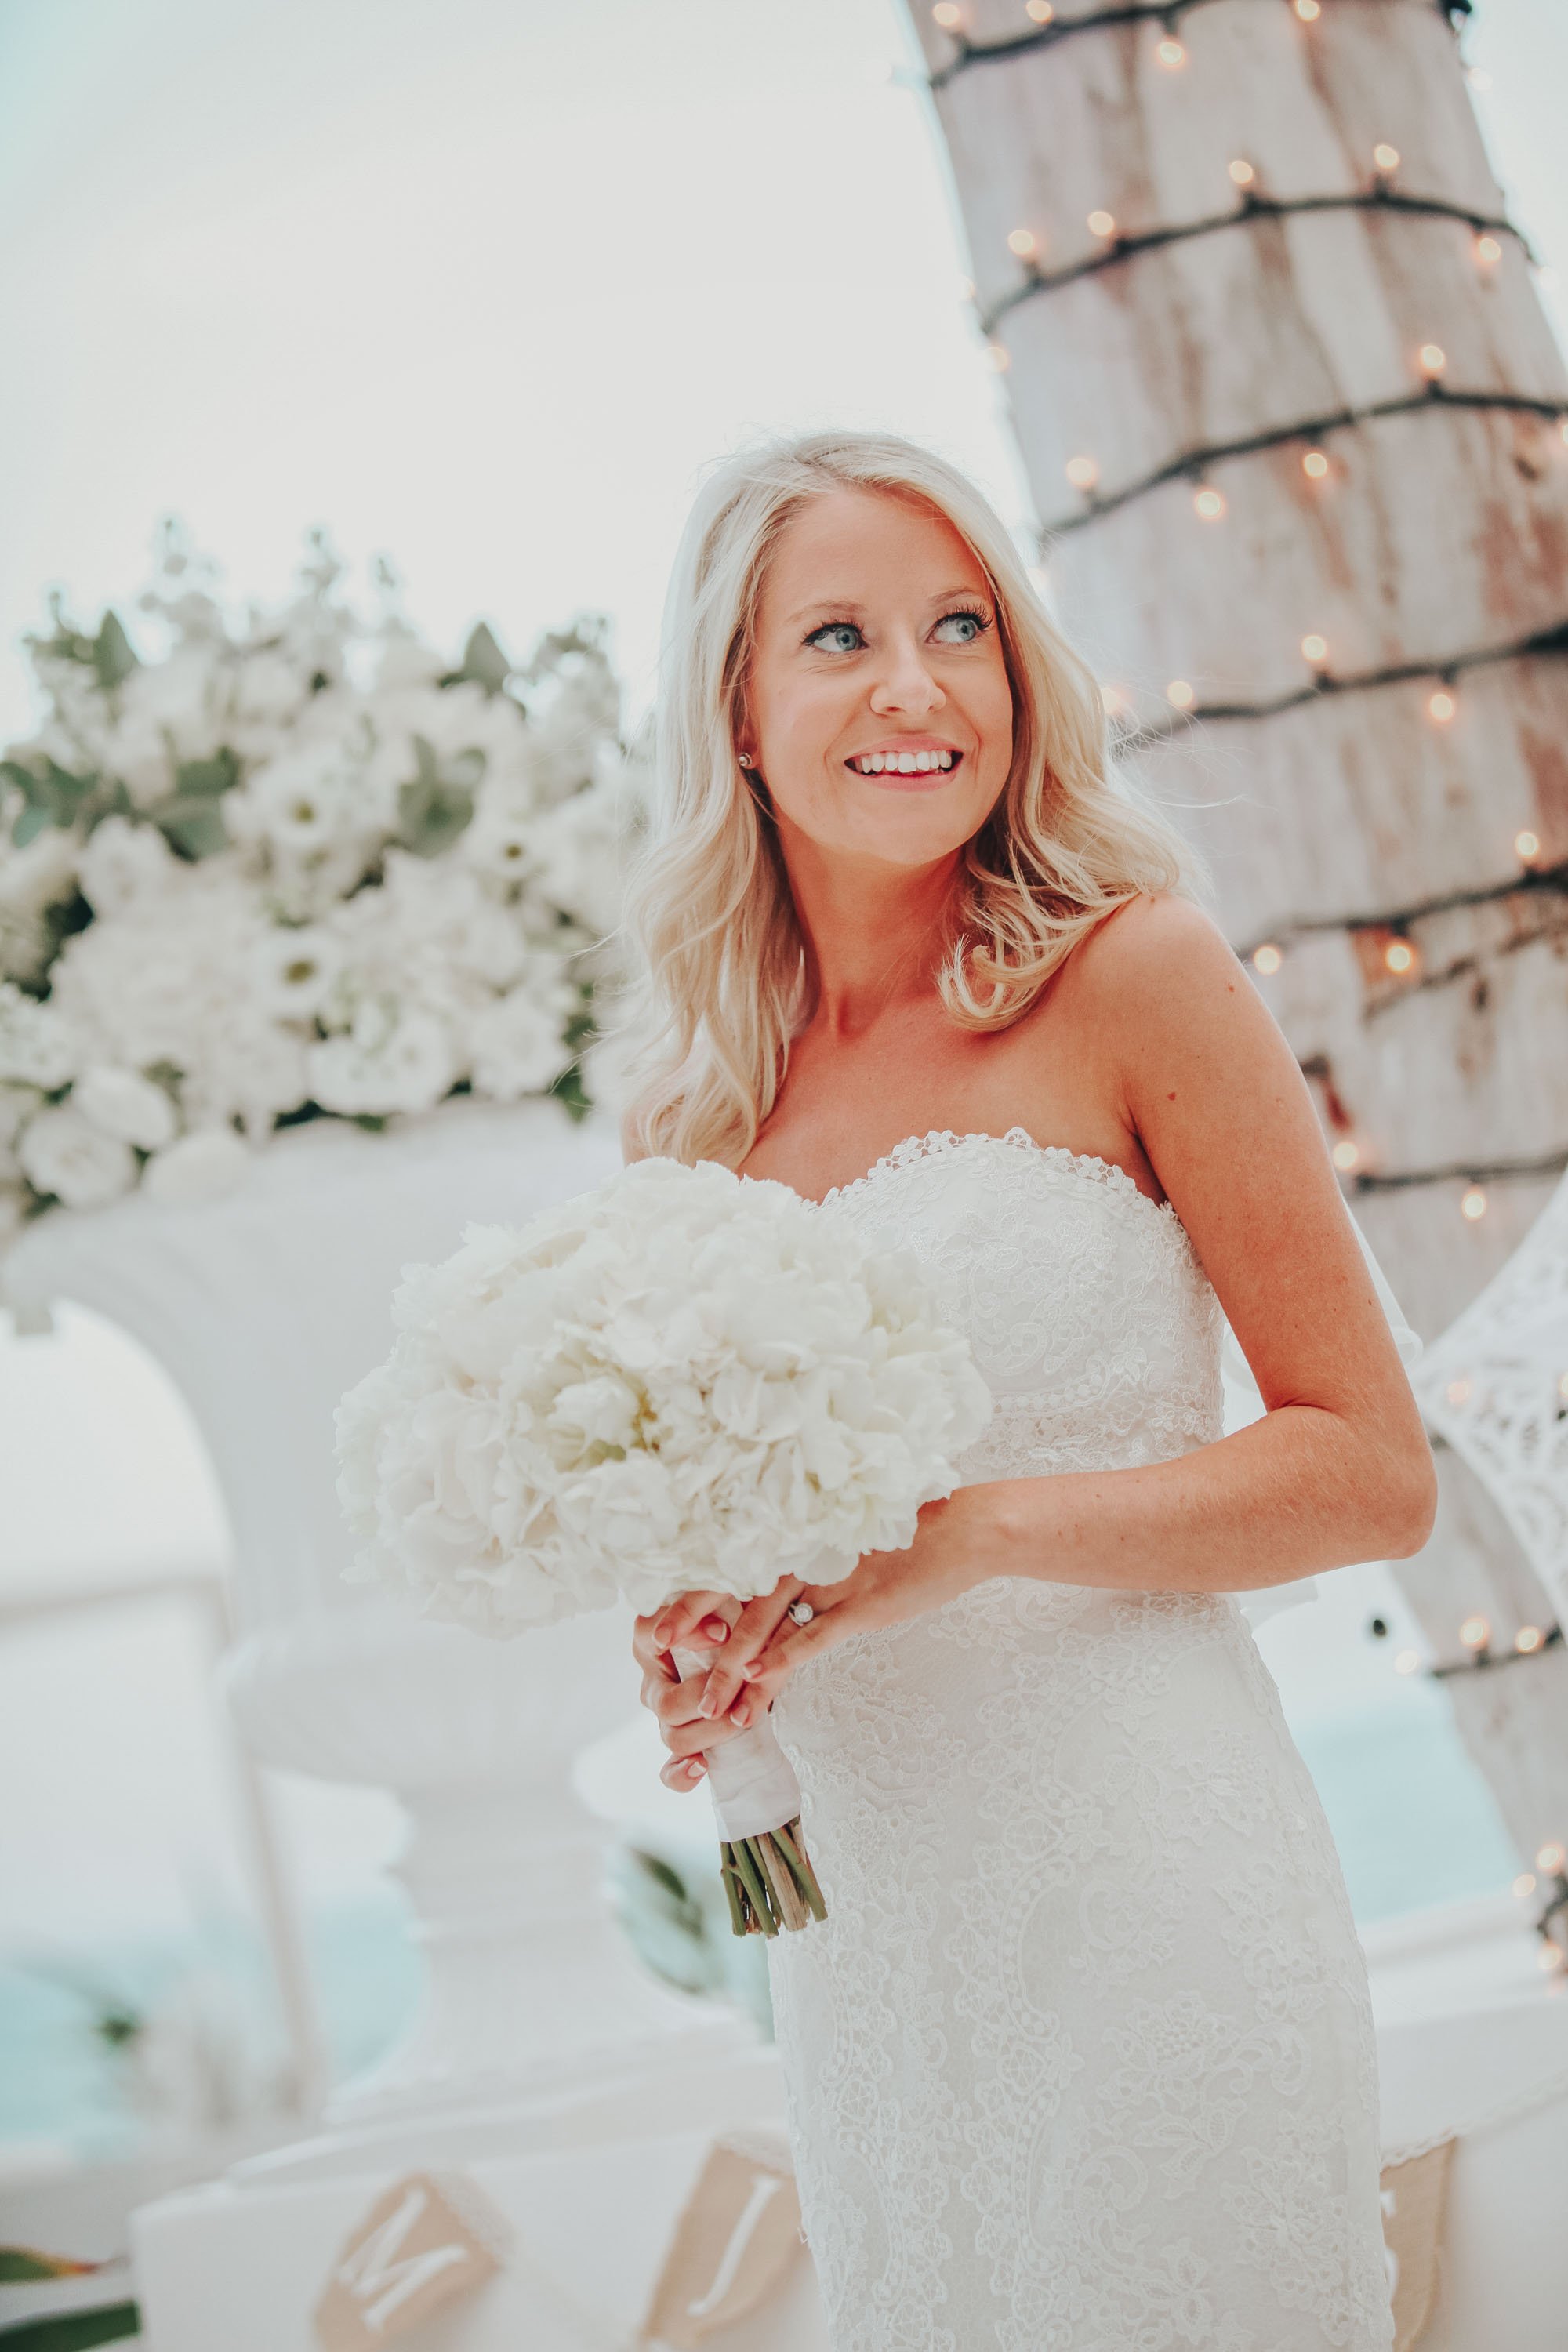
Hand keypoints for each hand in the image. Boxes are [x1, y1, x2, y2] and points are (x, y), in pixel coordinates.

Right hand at [632, 1590, 763, 1792]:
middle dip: (706, 1696)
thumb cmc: (738, 1614)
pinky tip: (700, 1767)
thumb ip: (711, 1602)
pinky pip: (669, 1771)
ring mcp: (664, 1708)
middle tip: (741, 1686)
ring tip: (740, 1720)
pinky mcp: (680, 1737)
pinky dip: (681, 1774)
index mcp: (652, 1634)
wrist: (757, 1639)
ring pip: (672, 1734)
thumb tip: (720, 1630)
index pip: (649, 1634)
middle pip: (666, 1701)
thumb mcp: (726, 1599)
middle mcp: (653, 1673)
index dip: (687, 1638)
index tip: (724, 1633)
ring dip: (710, 1732)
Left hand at [678, 1489, 999, 1721]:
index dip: (694, 1593)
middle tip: (658, 1654)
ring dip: (735, 1667)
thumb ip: (814, 1567)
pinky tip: (759, 1680)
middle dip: (696, 1629)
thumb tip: (782, 1599)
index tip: (659, 1619)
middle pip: (736, 1596)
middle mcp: (805, 1555)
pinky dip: (783, 1658)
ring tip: (712, 1705)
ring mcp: (832, 1579)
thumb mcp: (852, 1547)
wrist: (965, 1530)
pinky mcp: (862, 1604)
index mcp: (799, 1540)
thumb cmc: (910, 1539)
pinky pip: (813, 1635)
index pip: (734, 1567)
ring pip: (766, 1625)